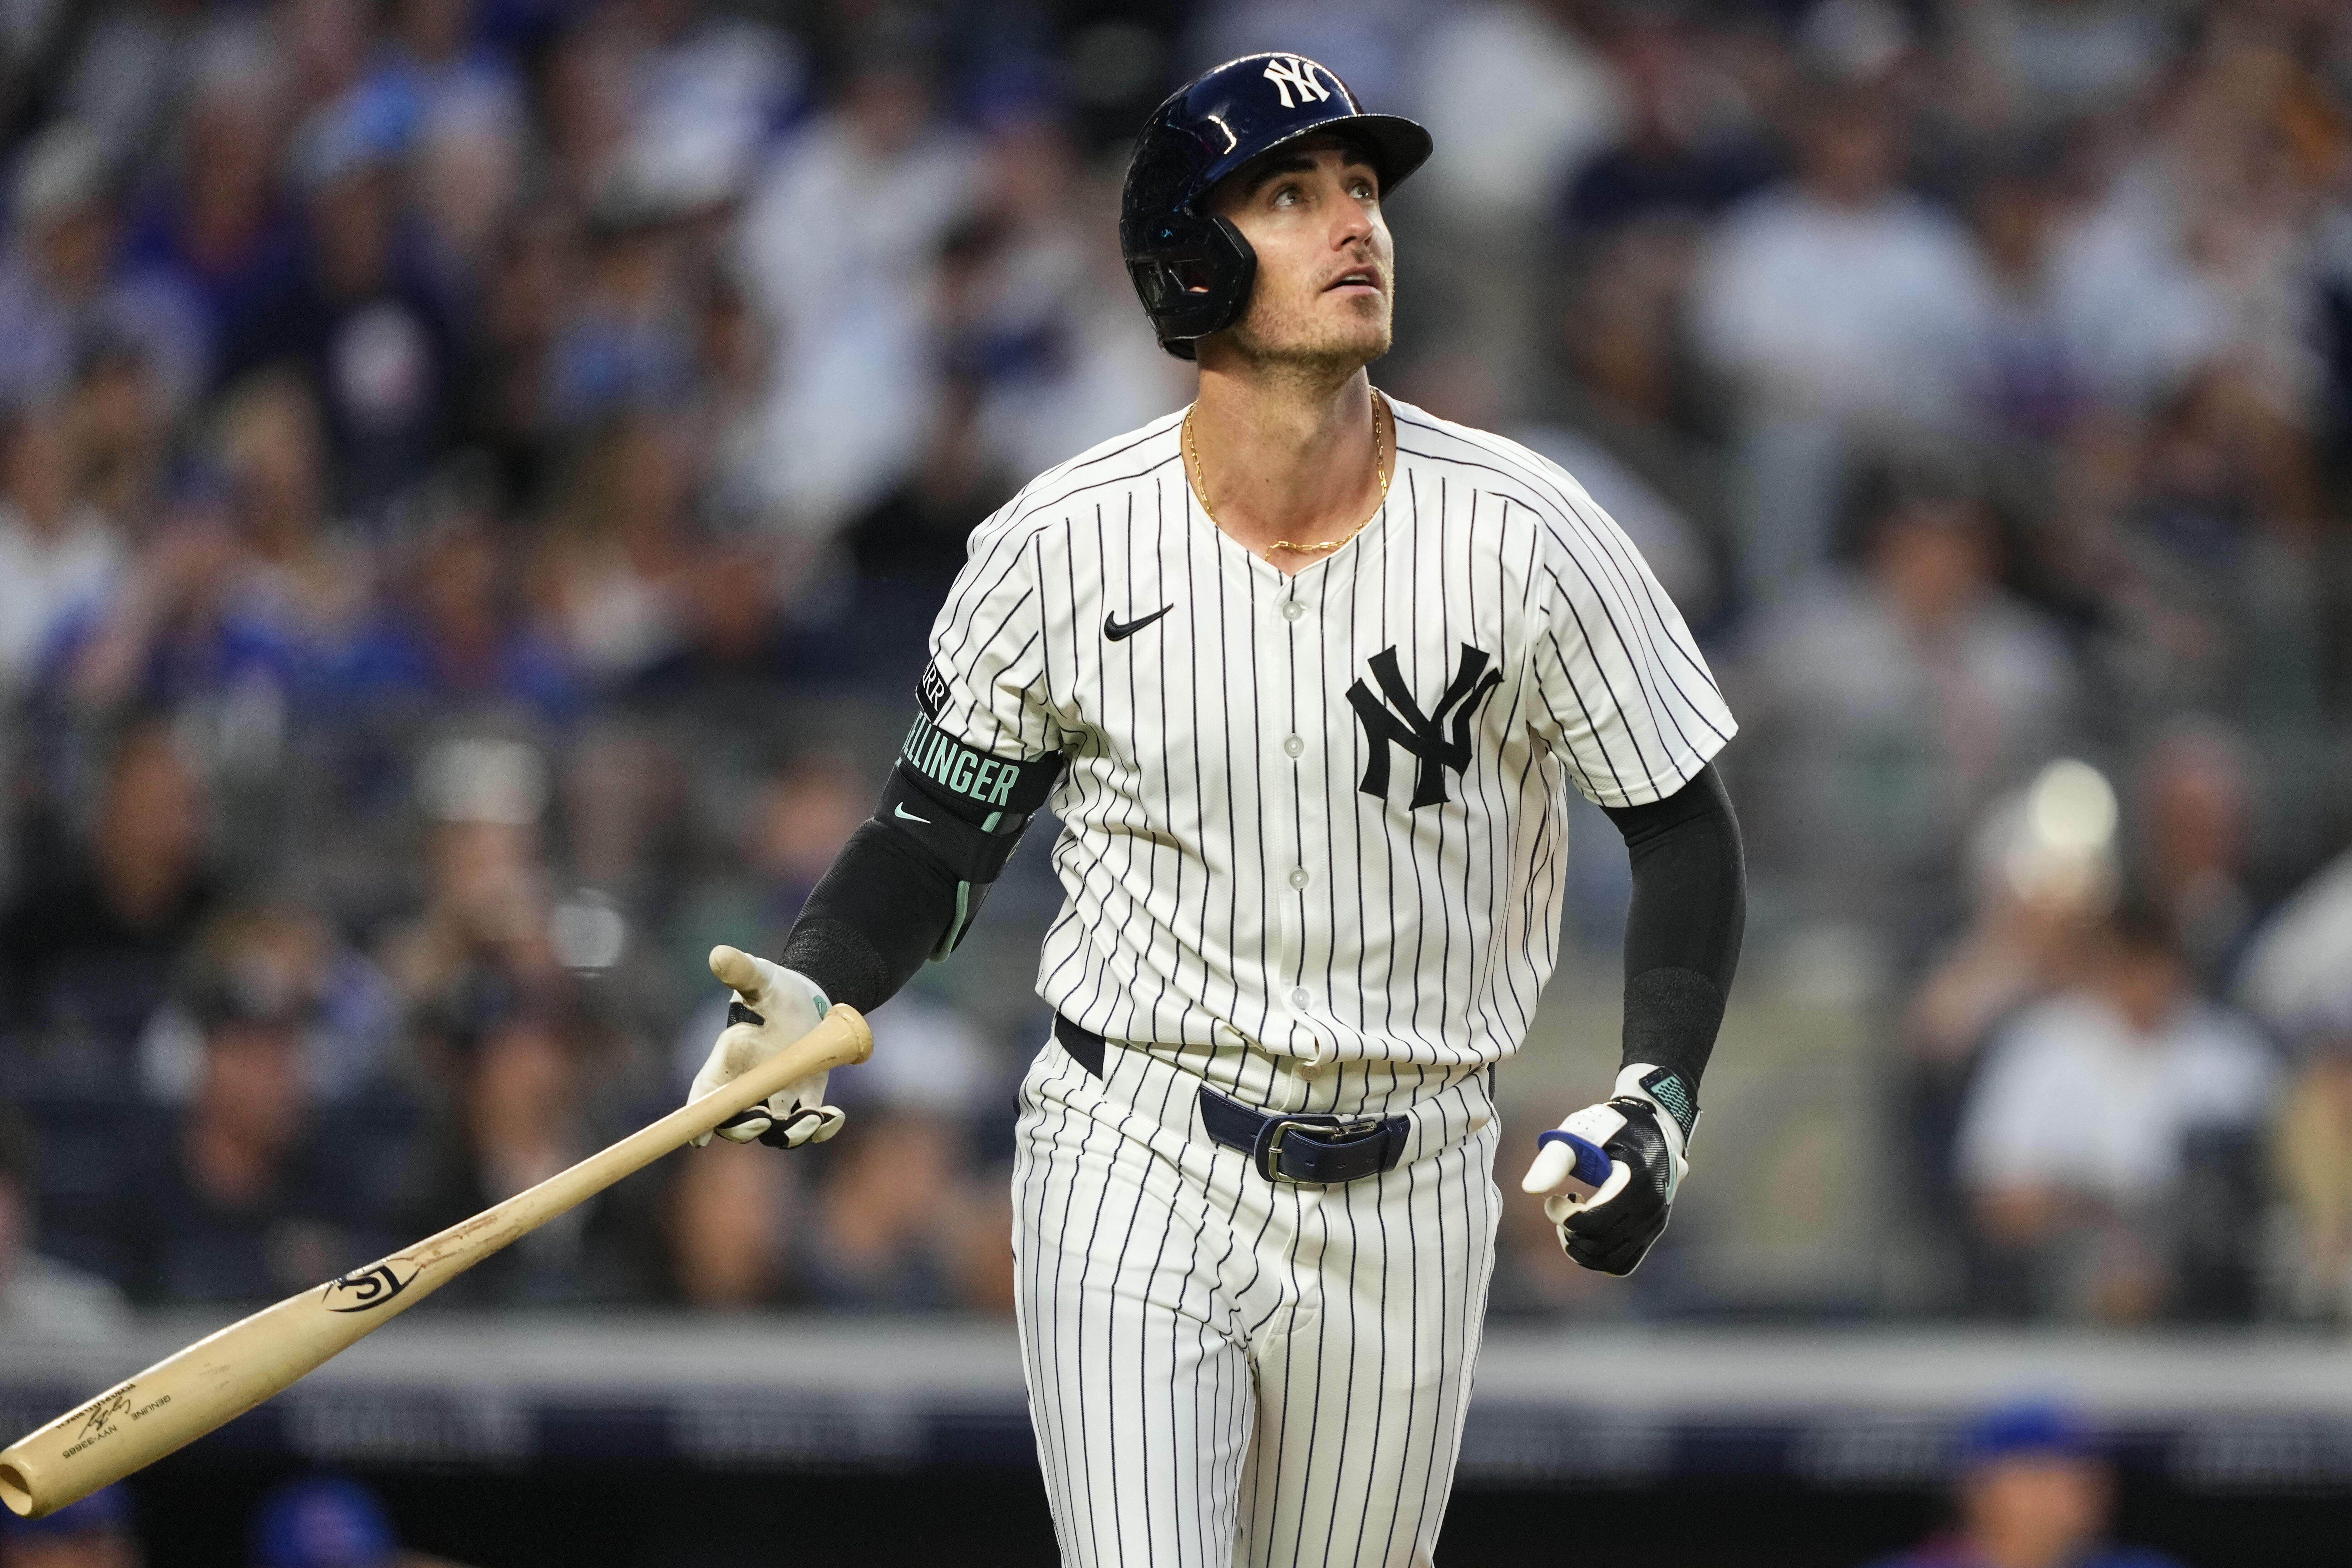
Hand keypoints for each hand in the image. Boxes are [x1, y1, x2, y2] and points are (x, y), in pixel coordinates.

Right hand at [688, 945, 845, 1149]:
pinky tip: (834, 1115)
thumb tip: (718, 954)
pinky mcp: (806, 1098)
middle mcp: (748, 1087)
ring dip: (789, 1134)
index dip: (698, 1118)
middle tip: (763, 1120)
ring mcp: (777, 1097)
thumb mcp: (760, 978)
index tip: (698, 1138)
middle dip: (744, 1129)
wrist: (809, 997)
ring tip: (810, 1118)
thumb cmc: (774, 988)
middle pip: (735, 1124)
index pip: (705, 1095)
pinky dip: (822, 1128)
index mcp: (727, 1062)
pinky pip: (810, 1125)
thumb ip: (741, 971)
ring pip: (775, 1132)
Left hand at [1519, 1064, 1694, 1276]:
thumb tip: (1529, 1189)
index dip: (1564, 1217)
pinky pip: (1623, 1263)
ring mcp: (1654, 1223)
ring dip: (1581, 1248)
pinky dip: (1599, 1258)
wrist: (1650, 1127)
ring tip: (1571, 1222)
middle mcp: (1650, 1207)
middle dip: (1569, 1233)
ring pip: (1610, 1262)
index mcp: (1636, 1180)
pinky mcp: (1652, 1232)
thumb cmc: (1608, 1129)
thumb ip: (1553, 1161)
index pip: (1594, 1222)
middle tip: (1560, 1208)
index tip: (1555, 1198)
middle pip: (1599, 1246)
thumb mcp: (1578, 1135)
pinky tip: (1587, 1232)